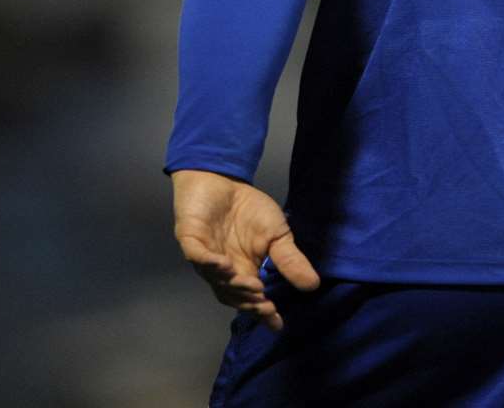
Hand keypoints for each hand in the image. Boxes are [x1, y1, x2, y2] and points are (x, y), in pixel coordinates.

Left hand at [172, 169, 320, 330]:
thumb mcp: (277, 234)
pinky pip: (197, 256)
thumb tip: (312, 285)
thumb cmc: (248, 208)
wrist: (222, 179)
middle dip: (248, 302)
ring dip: (233, 285)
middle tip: (266, 305)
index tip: (277, 324)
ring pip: (215, 280)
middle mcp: (222, 270)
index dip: (262, 312)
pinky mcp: (190, 239)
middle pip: (232, 295)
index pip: (251, 299)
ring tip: (254, 286)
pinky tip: (226, 266)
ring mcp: (205, 256)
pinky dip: (210, 263)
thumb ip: (290, 259)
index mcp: (242, 271)